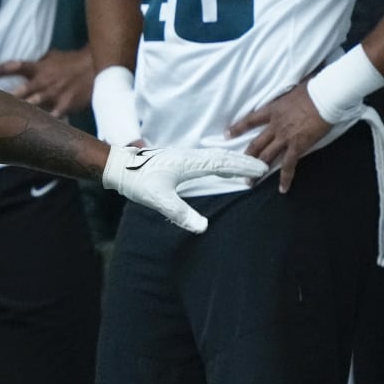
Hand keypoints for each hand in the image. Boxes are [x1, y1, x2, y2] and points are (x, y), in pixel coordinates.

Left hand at [0, 47, 94, 117]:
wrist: (97, 67)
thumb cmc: (70, 62)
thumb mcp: (51, 57)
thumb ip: (35, 63)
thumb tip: (16, 65)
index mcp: (39, 69)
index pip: (17, 66)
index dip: (2, 69)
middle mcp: (44, 82)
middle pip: (21, 91)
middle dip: (7, 99)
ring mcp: (54, 95)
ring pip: (33, 106)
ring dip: (20, 114)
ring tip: (4, 124)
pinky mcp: (65, 106)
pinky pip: (52, 118)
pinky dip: (43, 125)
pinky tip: (31, 136)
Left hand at [101, 144, 267, 234]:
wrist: (118, 167)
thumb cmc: (138, 182)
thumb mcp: (159, 200)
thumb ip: (181, 213)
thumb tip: (203, 228)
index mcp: (190, 163)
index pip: (224, 164)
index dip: (243, 167)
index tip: (262, 170)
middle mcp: (190, 156)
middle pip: (223, 156)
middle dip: (244, 161)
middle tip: (264, 166)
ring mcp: (184, 155)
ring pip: (215, 155)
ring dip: (233, 159)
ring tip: (248, 164)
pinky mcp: (177, 158)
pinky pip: (206, 157)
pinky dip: (220, 159)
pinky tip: (219, 165)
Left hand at [227, 86, 331, 192]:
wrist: (327, 96)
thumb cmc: (315, 88)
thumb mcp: (295, 88)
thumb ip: (289, 93)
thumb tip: (294, 85)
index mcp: (273, 110)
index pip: (250, 120)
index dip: (238, 128)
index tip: (227, 134)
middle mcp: (275, 126)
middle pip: (255, 144)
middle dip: (246, 157)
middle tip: (238, 168)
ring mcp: (285, 137)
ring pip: (266, 157)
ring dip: (257, 171)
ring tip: (250, 182)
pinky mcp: (298, 145)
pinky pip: (288, 165)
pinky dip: (285, 178)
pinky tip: (282, 189)